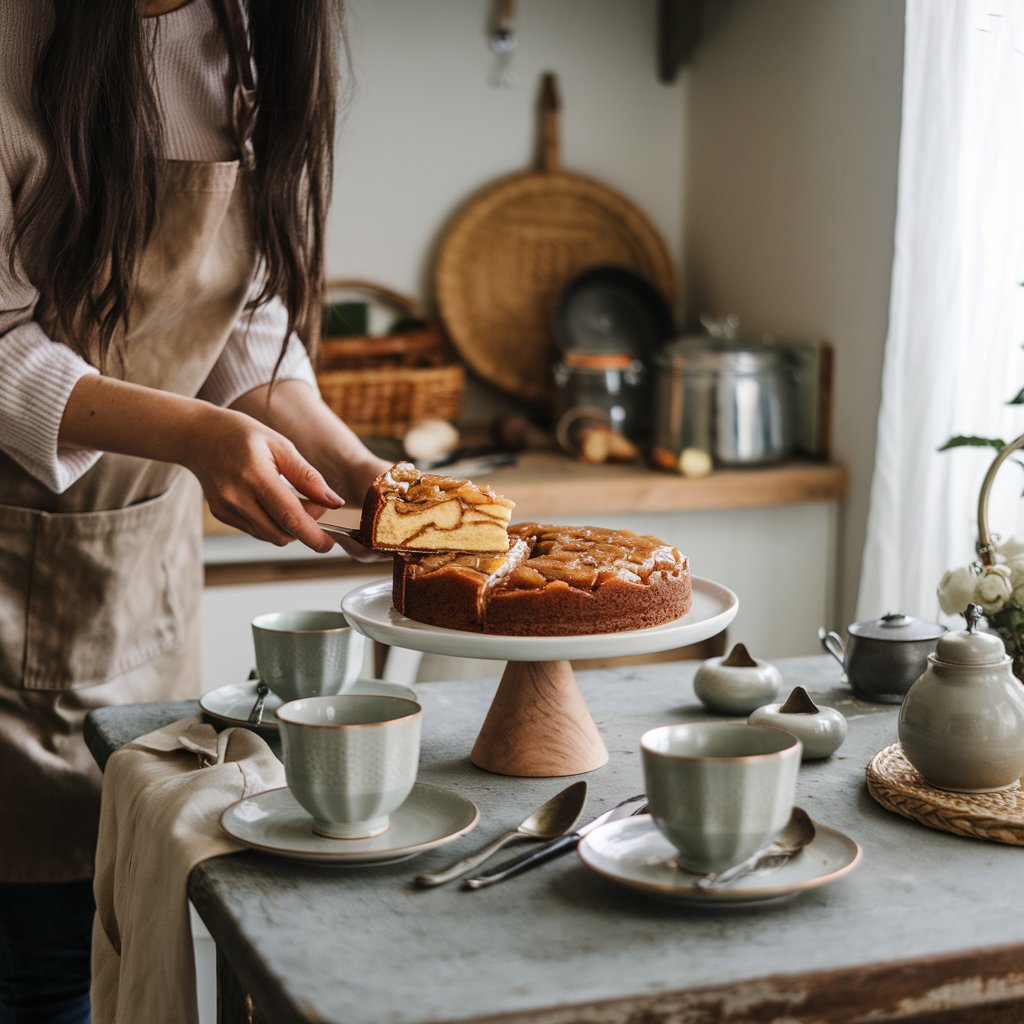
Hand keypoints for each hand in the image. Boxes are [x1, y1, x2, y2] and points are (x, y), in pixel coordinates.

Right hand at [187, 408, 342, 551]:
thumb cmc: (244, 436)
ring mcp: (226, 508)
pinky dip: (272, 523)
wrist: (199, 435)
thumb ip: (308, 476)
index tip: (330, 542)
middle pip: (281, 533)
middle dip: (305, 528)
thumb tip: (334, 502)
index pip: (289, 517)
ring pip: (269, 535)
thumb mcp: (281, 446)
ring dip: (289, 527)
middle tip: (314, 506)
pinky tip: (272, 501)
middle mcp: (236, 496)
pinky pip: (256, 530)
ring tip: (293, 499)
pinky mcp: (222, 515)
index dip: (313, 535)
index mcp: (255, 475)